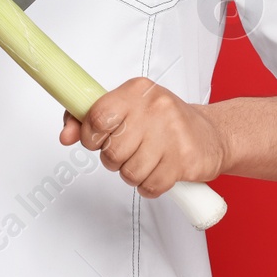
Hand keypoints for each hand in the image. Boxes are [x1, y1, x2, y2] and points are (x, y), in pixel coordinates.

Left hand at [59, 77, 228, 197]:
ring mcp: (172, 133)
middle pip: (112, 151)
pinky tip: (159, 171)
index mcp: (136, 90)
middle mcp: (155, 107)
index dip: (91, 136)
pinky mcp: (185, 159)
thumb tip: (65, 135)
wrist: (211, 135)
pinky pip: (151, 186)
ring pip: (130, 172)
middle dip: (115, 160)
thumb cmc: (161, 123)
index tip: (98, 139)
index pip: (97, 116)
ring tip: (146, 161)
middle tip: (129, 151)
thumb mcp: (126, 111)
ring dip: (133, 174)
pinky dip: (150, 186)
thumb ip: (88, 120)